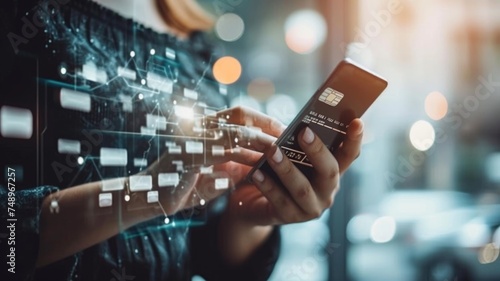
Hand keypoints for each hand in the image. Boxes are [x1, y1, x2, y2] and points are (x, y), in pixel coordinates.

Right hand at [139, 106, 279, 215]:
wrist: (148, 199)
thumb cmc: (181, 186)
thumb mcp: (213, 174)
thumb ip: (233, 165)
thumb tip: (259, 161)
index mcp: (204, 128)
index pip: (237, 114)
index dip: (261, 118)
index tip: (282, 127)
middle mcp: (199, 128)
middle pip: (239, 114)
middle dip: (265, 123)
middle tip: (287, 134)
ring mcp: (193, 140)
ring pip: (234, 131)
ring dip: (260, 139)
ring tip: (281, 147)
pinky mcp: (190, 157)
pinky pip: (224, 152)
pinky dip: (245, 157)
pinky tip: (261, 164)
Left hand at [226, 115, 363, 225]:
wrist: (255, 204)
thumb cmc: (277, 172)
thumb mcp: (290, 156)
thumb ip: (297, 144)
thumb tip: (296, 126)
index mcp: (331, 172)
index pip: (349, 156)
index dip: (354, 140)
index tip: (357, 122)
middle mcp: (327, 191)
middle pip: (329, 172)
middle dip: (317, 151)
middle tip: (304, 132)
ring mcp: (311, 207)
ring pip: (302, 188)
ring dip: (287, 168)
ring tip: (272, 151)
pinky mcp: (290, 217)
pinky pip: (279, 201)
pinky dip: (268, 186)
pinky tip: (256, 173)